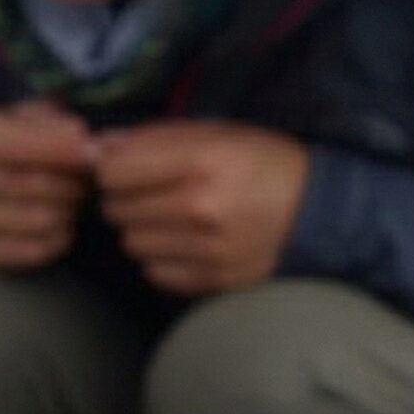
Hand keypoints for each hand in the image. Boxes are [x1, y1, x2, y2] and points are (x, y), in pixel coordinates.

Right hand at [0, 100, 94, 270]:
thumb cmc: (28, 141)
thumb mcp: (41, 119)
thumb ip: (59, 127)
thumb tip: (82, 144)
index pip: (7, 145)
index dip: (52, 150)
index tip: (89, 153)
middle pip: (24, 185)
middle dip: (69, 183)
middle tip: (86, 180)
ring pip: (36, 220)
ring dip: (68, 210)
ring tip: (75, 199)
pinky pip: (34, 250)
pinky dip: (61, 238)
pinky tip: (64, 223)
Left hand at [94, 120, 309, 293]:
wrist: (317, 210)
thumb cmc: (260, 162)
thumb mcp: (214, 133)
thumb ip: (152, 138)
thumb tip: (95, 147)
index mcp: (202, 162)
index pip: (113, 172)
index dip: (113, 169)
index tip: (126, 169)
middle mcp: (201, 208)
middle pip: (117, 210)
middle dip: (126, 199)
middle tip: (151, 194)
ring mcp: (208, 249)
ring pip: (131, 243)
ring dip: (142, 230)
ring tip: (169, 218)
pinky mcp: (214, 280)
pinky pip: (154, 272)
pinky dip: (161, 258)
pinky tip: (184, 243)